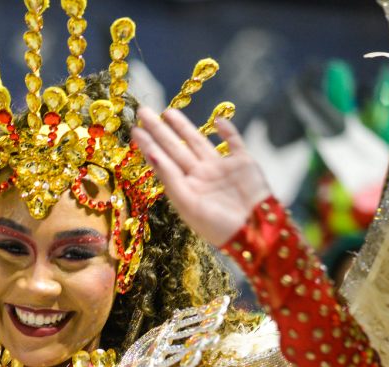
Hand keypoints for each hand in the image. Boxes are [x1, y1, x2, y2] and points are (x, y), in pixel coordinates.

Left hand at [131, 107, 271, 247]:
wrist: (254, 232)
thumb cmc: (218, 225)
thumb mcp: (188, 204)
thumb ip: (171, 178)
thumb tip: (153, 154)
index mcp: (186, 188)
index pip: (163, 162)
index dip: (149, 145)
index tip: (135, 130)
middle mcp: (200, 177)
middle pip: (175, 149)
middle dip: (159, 131)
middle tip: (143, 112)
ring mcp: (221, 169)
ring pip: (198, 142)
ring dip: (184, 128)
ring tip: (168, 112)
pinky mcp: (244, 163)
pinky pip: (234, 142)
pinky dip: (227, 130)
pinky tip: (218, 120)